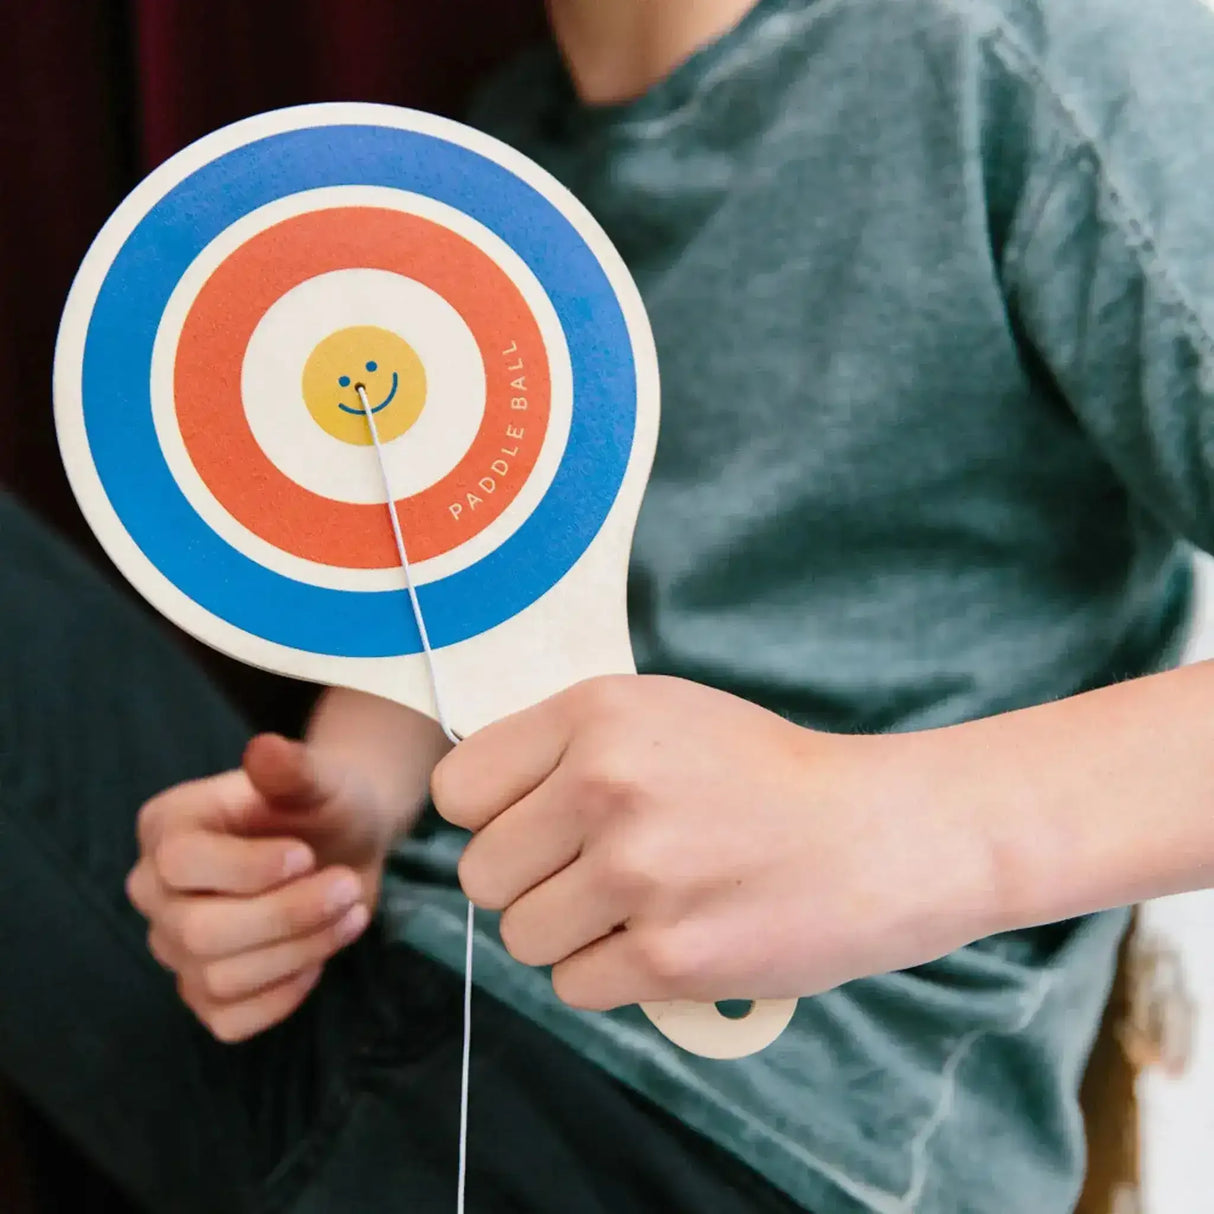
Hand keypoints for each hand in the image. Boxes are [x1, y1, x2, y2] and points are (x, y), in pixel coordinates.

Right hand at [127, 734, 391, 1041]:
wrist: (345, 841)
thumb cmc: (323, 802)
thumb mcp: (319, 777)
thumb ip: (292, 767)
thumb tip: (264, 749)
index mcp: (166, 826)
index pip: (180, 863)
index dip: (249, 868)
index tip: (305, 854)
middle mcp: (153, 889)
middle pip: (200, 931)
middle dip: (288, 915)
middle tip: (346, 886)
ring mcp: (173, 946)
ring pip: (220, 978)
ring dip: (301, 950)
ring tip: (350, 911)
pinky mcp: (204, 992)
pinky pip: (229, 1020)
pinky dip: (283, 996)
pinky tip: (318, 956)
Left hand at [432, 676, 1000, 1010]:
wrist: (879, 833)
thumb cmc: (763, 773)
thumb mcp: (659, 714)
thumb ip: (562, 746)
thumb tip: (471, 801)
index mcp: (594, 714)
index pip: (458, 790)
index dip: (492, 816)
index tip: (536, 825)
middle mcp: (605, 785)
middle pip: (480, 875)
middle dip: (528, 882)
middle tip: (596, 873)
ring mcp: (636, 873)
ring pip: (521, 937)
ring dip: (571, 934)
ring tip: (640, 905)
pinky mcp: (668, 957)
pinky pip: (574, 986)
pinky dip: (612, 975)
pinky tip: (668, 938)